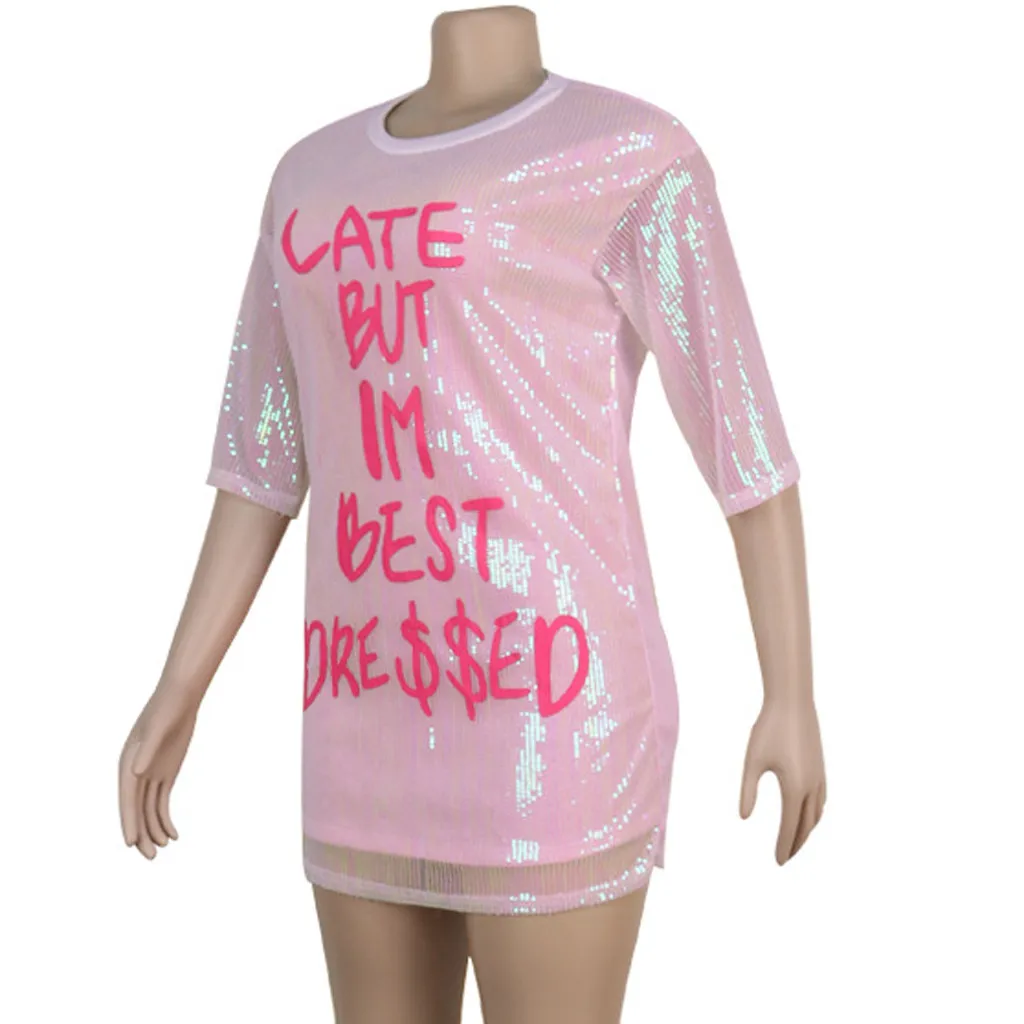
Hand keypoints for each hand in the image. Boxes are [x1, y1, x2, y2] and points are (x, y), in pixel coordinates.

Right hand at [118, 684, 198, 858]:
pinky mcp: (165, 773)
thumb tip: (136, 773)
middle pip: (136, 809)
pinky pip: (161, 802)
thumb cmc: (166, 710)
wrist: (180, 698)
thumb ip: (148, 751)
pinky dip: (165, 819)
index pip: (126, 799)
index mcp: (127, 763)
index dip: (128, 821)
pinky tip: (172, 835)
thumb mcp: (158, 729)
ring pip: (148, 810)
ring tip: (162, 849)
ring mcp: (150, 774)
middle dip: (141, 833)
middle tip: (150, 857)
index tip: (130, 843)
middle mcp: (134, 772)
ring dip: (153, 830)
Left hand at [739, 698, 825, 863]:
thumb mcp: (752, 761)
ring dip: (808, 831)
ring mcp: (820, 777)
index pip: (790, 827)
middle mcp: (811, 787)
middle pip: (806, 826)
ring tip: (797, 841)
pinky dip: (816, 814)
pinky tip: (809, 813)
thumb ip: (748, 791)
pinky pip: (822, 799)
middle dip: (797, 844)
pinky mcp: (821, 767)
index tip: (779, 862)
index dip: (784, 846)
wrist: (792, 702)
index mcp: (794, 788)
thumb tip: (744, 818)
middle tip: (786, 858)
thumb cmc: (768, 729)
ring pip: (817, 814)